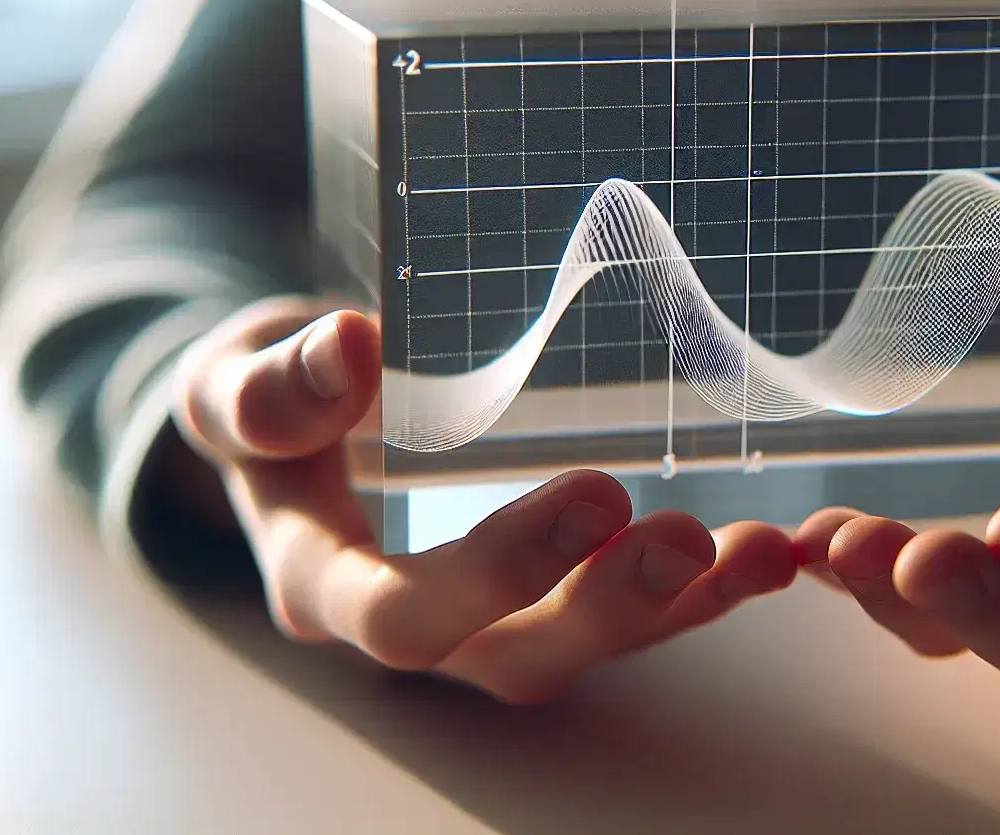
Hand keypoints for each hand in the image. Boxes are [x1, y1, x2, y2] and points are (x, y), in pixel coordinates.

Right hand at [170, 296, 796, 703]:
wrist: (296, 419)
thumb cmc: (270, 403)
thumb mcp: (230, 382)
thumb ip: (269, 384)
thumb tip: (346, 347)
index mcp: (321, 583)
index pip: (399, 610)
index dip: (498, 570)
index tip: (597, 493)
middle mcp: (412, 624)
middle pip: (512, 651)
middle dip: (610, 606)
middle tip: (694, 542)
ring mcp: (485, 618)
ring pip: (584, 642)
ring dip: (679, 607)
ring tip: (762, 555)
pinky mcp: (544, 592)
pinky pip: (625, 610)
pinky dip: (700, 587)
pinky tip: (769, 549)